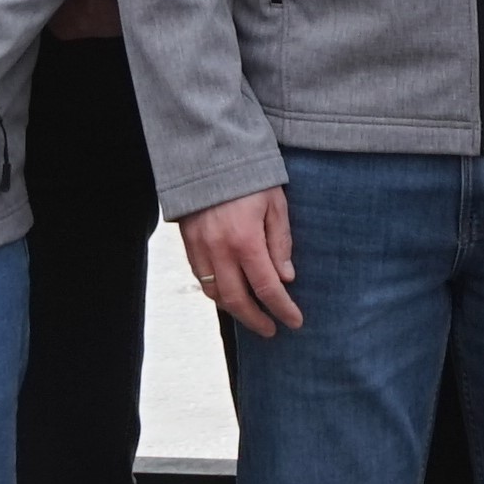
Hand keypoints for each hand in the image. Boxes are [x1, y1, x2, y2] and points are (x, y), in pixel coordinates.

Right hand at [182, 190, 299, 334]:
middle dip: (256, 320)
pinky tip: (229, 293)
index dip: (282, 309)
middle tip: (271, 330)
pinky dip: (216, 292)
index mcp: (246, 240)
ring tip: (252, 314)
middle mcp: (220, 250)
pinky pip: (200, 278)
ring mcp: (200, 248)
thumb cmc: (249, 176)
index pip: (267, 287)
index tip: (294, 321)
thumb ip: (280, 242)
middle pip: (237, 300)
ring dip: (234, 309)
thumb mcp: (275, 203)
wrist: (208, 153)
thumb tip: (286, 278)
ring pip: (215, 294)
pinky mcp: (188, 243)